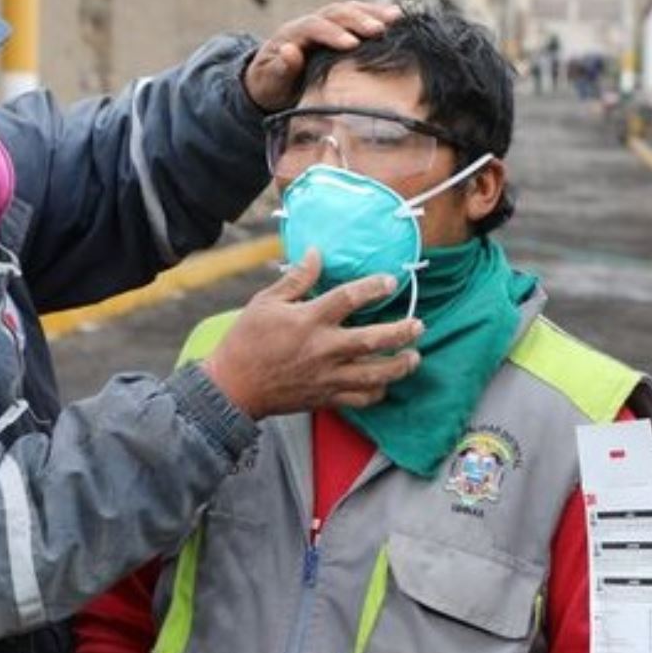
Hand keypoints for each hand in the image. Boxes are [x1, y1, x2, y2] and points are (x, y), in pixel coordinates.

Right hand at [203, 249, 421, 418]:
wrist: (233, 387)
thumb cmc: (246, 340)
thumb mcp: (265, 302)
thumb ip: (296, 279)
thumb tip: (316, 253)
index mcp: (309, 320)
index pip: (349, 298)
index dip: (373, 287)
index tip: (390, 281)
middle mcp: (324, 349)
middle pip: (375, 340)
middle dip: (402, 332)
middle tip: (419, 324)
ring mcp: (328, 377)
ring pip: (376, 374)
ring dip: (400, 366)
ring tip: (415, 357)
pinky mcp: (326, 398)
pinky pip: (361, 399)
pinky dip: (378, 393)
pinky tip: (386, 384)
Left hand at [243, 1, 403, 111]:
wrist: (271, 81)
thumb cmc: (271, 85)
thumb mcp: (269, 81)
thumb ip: (280, 68)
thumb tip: (291, 51)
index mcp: (291, 34)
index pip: (313, 26)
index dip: (332, 33)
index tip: (351, 44)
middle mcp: (309, 23)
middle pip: (335, 12)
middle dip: (357, 19)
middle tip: (379, 31)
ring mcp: (325, 23)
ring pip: (349, 9)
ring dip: (372, 12)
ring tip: (396, 18)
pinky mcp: (338, 29)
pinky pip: (358, 16)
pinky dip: (376, 15)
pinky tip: (397, 18)